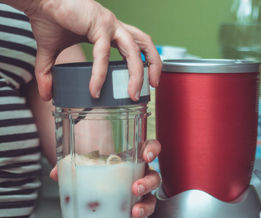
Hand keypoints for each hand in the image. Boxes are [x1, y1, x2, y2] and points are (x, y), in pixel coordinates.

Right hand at [22, 0, 160, 100]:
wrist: (36, 0)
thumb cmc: (48, 19)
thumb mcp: (51, 52)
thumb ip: (50, 74)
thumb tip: (46, 96)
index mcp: (110, 32)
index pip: (138, 45)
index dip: (146, 61)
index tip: (148, 80)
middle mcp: (114, 27)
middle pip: (144, 44)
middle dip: (154, 65)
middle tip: (153, 87)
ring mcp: (108, 24)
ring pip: (133, 49)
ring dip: (137, 73)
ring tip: (133, 94)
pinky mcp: (97, 25)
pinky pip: (103, 54)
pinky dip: (100, 73)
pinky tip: (95, 89)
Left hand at [50, 139, 161, 217]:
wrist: (92, 182)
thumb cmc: (95, 168)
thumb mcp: (84, 163)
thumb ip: (69, 166)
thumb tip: (56, 173)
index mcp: (131, 159)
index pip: (149, 147)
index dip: (152, 149)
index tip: (146, 155)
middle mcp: (139, 175)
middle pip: (153, 176)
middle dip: (147, 182)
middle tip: (135, 188)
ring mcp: (138, 195)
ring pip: (151, 198)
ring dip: (146, 205)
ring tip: (135, 211)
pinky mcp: (134, 211)